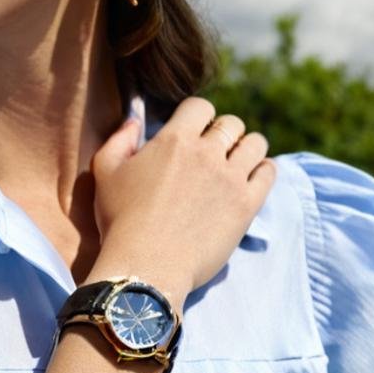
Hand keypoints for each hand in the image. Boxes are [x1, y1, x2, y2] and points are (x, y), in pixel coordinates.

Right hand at [87, 99, 275, 298]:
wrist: (146, 266)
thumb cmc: (120, 220)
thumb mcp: (105, 172)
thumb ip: (120, 139)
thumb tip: (134, 121)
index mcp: (174, 139)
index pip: (200, 106)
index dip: (197, 116)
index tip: (192, 131)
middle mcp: (207, 152)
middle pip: (231, 124)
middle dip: (222, 132)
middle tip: (213, 151)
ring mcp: (231, 178)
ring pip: (255, 144)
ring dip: (246, 147)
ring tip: (236, 162)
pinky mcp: (246, 205)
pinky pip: (268, 173)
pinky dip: (263, 169)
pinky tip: (251, 177)